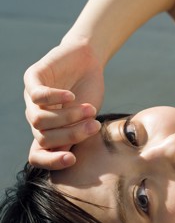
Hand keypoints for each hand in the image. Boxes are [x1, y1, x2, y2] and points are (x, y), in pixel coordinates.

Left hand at [24, 40, 102, 169]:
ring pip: (39, 120)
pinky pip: (37, 96)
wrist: (89, 60)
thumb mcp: (85, 119)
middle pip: (43, 138)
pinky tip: (71, 96)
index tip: (72, 159)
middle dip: (71, 134)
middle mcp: (36, 118)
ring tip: (89, 109)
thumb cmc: (88, 92)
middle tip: (94, 124)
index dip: (51, 162)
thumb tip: (64, 153)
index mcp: (47, 132)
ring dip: (67, 117)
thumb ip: (74, 136)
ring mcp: (31, 99)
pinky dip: (55, 98)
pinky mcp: (32, 78)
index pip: (37, 155)